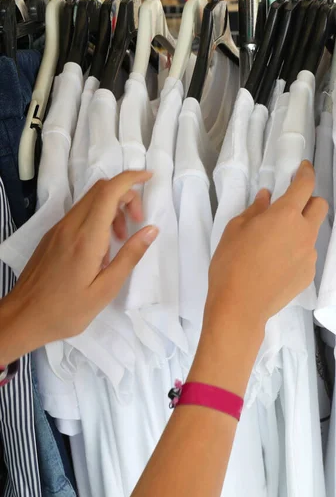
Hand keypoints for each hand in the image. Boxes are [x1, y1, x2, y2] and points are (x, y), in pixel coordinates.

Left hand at [0, 171, 157, 362]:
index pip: (109, 192)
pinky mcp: (52, 236)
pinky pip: (80, 214)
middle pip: (101, 190)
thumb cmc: (67, 310)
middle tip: (139, 220)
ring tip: (122, 240)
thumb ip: (130, 256)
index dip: (131, 178)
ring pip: (90, 201)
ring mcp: (58, 229)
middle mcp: (70, 226)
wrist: (22, 318)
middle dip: (126, 195)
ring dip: (113, 208)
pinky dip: (99, 219)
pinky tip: (102, 249)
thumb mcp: (106, 289)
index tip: (150, 177)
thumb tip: (151, 229)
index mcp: (86, 238)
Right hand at [206, 160, 326, 334]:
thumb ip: (255, 210)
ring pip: (312, 232)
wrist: (240, 306)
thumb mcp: (235, 230)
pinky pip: (306, 254)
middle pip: (320, 205)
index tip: (303, 168)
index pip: (305, 185)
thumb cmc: (231, 263)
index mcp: (285, 215)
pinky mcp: (308, 274)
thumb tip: (267, 197)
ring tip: (275, 243)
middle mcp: (303, 232)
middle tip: (289, 206)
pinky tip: (276, 264)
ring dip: (300, 228)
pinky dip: (296, 251)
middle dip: (309, 200)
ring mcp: (309, 255)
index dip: (306, 173)